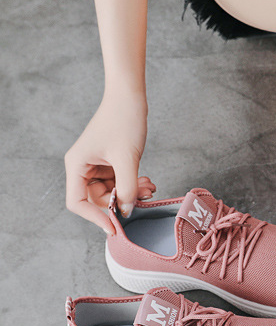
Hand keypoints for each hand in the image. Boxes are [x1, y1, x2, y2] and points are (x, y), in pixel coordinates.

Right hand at [65, 93, 155, 233]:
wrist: (130, 98)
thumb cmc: (123, 121)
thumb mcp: (128, 159)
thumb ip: (127, 189)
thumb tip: (127, 212)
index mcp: (77, 165)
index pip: (77, 202)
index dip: (95, 217)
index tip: (115, 227)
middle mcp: (83, 167)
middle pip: (97, 200)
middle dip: (121, 202)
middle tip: (144, 197)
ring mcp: (97, 166)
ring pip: (112, 193)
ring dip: (131, 194)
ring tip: (149, 186)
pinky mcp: (110, 164)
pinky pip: (120, 184)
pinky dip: (133, 186)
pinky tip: (147, 182)